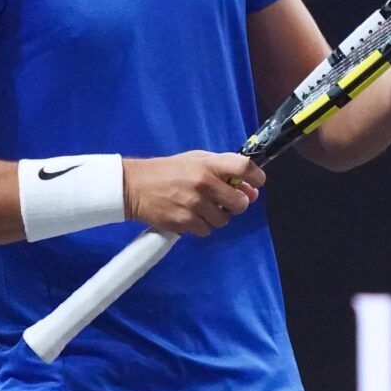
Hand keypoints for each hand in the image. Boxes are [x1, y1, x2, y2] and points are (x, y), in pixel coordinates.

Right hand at [122, 151, 263, 236]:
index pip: (244, 167)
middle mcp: (203, 183)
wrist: (134, 186)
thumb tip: (249, 189)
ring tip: (201, 208)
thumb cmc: (168, 171)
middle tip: (224, 201)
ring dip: (217, 216)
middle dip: (236, 204)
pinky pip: (206, 230)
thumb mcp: (195, 160)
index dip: (256, 177)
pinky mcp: (184, 222)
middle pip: (240, 202)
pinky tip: (190, 216)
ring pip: (224, 220)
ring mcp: (194, 204)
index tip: (256, 184)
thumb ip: (223, 170)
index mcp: (207, 164)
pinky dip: (201, 226)